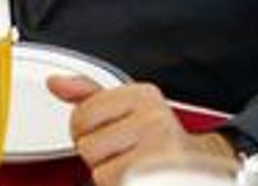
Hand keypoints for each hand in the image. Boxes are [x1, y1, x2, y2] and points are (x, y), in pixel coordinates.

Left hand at [47, 76, 236, 185]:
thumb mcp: (128, 109)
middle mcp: (155, 119)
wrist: (201, 168)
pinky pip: (113, 185)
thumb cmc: (160, 141)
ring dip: (112, 176)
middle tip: (125, 154)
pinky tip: (138, 179)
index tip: (111, 134)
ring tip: (133, 168)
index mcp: (143, 95)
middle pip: (87, 146)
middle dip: (100, 156)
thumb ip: (89, 96)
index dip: (86, 131)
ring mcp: (160, 151)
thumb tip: (55, 82)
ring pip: (99, 172)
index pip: (81, 115)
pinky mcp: (158, 178)